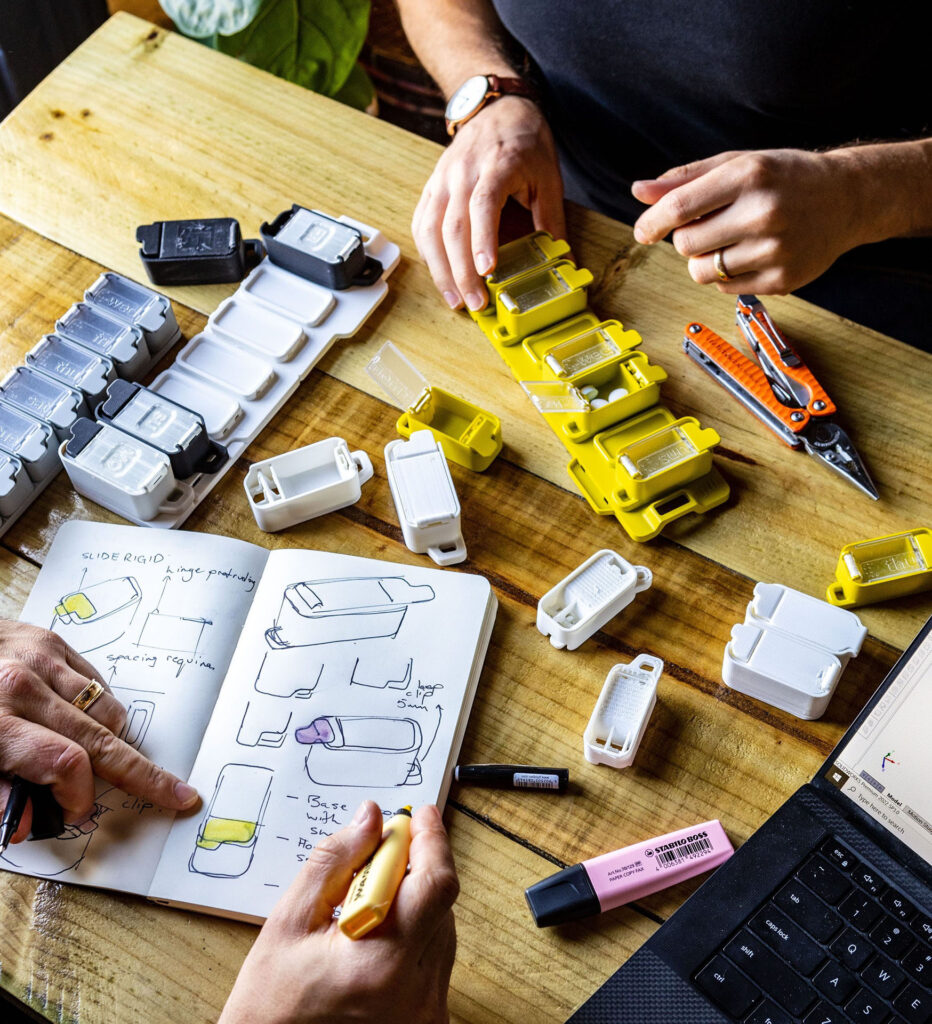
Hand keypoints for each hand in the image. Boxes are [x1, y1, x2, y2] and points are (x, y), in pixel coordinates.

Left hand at [0, 620, 197, 841]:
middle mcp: (24, 685)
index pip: (65, 764)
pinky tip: (80, 721)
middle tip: (175, 793)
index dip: (79, 797)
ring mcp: (43, 659)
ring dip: (112, 741)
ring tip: (98, 758)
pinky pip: (97, 683)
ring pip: (107, 710)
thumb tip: (30, 825)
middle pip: (102, 739)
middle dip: (142, 775)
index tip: (78, 812)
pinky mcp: (52, 641)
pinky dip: (98, 708)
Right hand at [220, 801, 458, 1023]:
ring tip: (367, 908)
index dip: (430, 840)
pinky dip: (416, 932)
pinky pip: (437, 955)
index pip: (433, 884)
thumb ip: (335, 861)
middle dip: (415, 866)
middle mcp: (415, 992)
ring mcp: (427, 1010)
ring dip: (415, 900)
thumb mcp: (290, 922)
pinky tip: (379, 935)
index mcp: (380, 964)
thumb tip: (371, 818)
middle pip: (441, 901)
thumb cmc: (272, 1003)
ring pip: (442, 925)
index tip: (419, 815)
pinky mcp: (430, 1016)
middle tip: (378, 855)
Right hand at [412, 96, 565, 310]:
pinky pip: (421, 224)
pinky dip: (428, 254)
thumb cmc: (525, 142)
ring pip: (431, 230)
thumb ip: (552, 219)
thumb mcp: (549, 177)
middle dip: (462, 271)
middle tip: (475, 303)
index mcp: (497, 165)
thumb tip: (563, 261)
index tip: (487, 270)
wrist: (496, 108)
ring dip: (441, 270)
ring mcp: (442, 180)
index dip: (483, 239)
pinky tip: (440, 276)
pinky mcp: (431, 187)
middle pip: (453, 226)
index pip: (483, 204)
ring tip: (455, 300)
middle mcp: (462, 172)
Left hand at [631, 148, 874, 294]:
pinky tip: (751, 254)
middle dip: (686, 238)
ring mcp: (775, 250)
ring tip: (730, 240)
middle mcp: (764, 212)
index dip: (652, 222)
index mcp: (750, 175)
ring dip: (704, 260)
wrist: (847, 198)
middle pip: (686, 244)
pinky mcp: (783, 280)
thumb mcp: (738, 164)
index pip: (681, 207)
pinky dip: (726, 276)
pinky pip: (725, 288)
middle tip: (710, 226)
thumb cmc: (783, 178)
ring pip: (701, 272)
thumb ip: (686, 179)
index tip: (643, 232)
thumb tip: (638, 191)